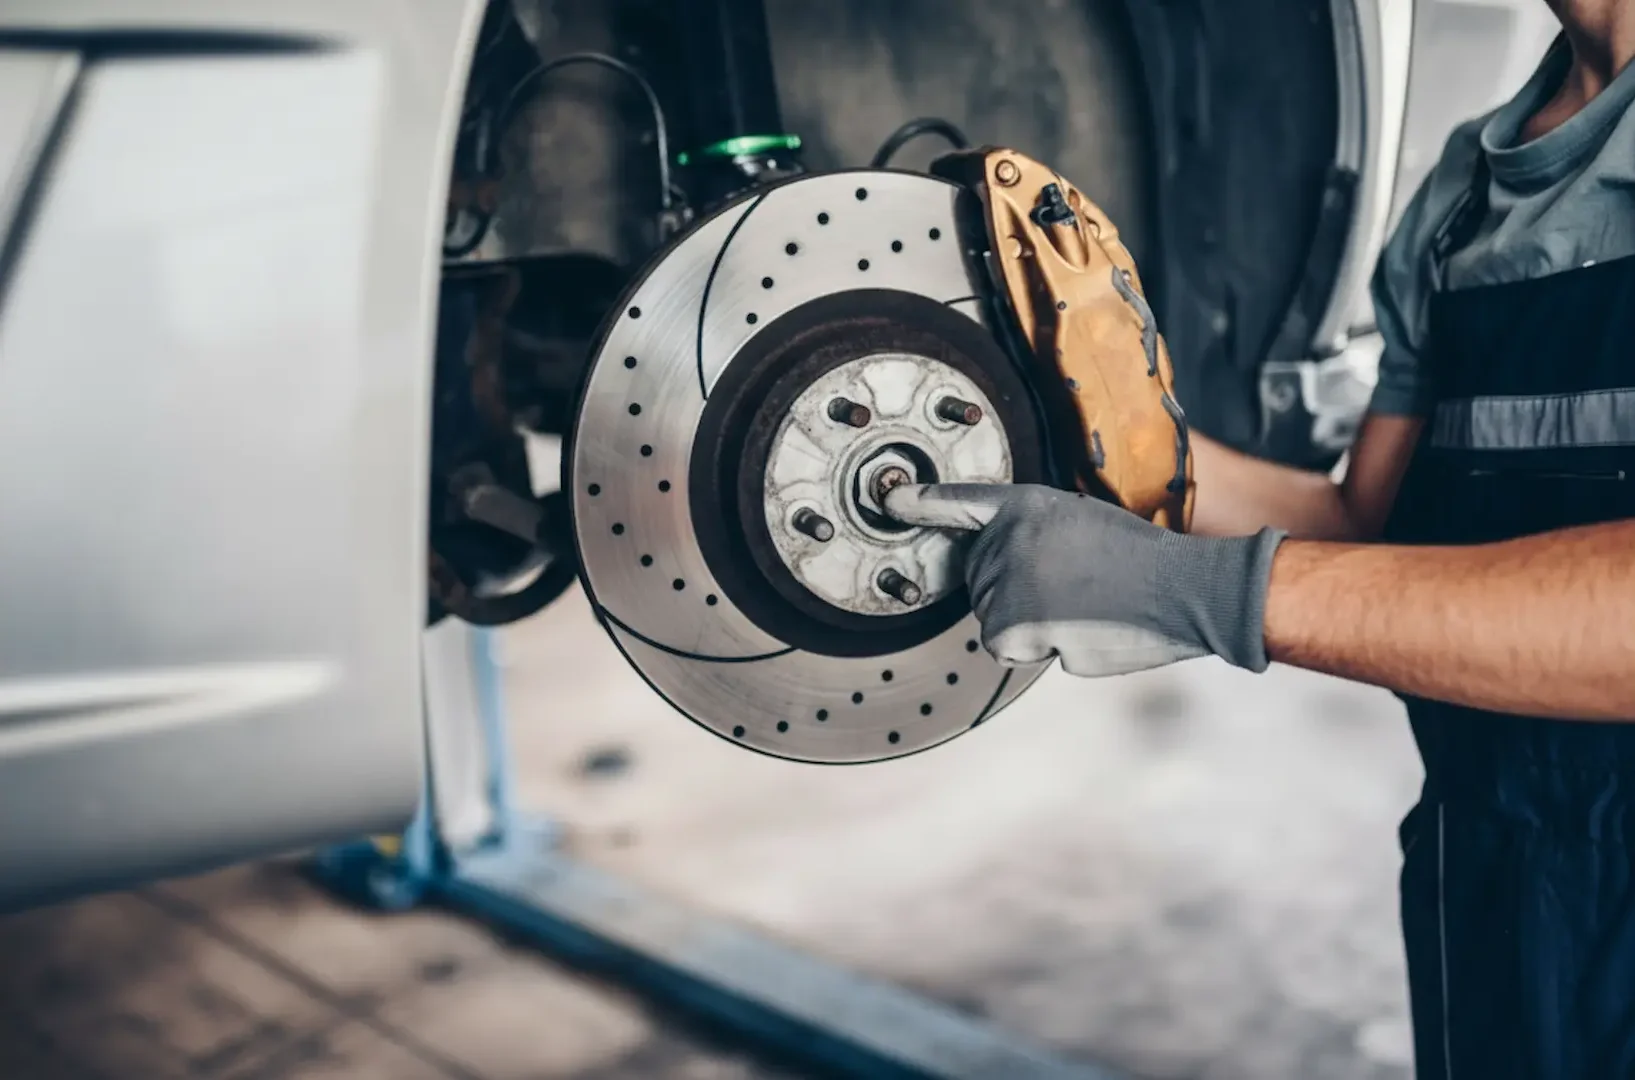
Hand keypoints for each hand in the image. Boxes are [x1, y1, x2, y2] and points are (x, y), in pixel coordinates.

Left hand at [884, 483, 1285, 676]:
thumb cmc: (1139, 559)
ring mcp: (1012, 588)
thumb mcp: (1078, 523)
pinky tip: (1082, 627)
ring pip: (994, 621)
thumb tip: (993, 573)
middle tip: (1074, 583)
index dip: (924, 503)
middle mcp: (1008, 542)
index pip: (961, 503)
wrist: (1184, 588)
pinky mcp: (1022, 630)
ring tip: (1084, 603)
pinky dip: (1042, 649)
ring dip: (1031, 624)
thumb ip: (1027, 539)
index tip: (891, 501)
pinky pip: (1013, 650)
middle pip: (980, 581)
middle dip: (1015, 591)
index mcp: (1025, 506)